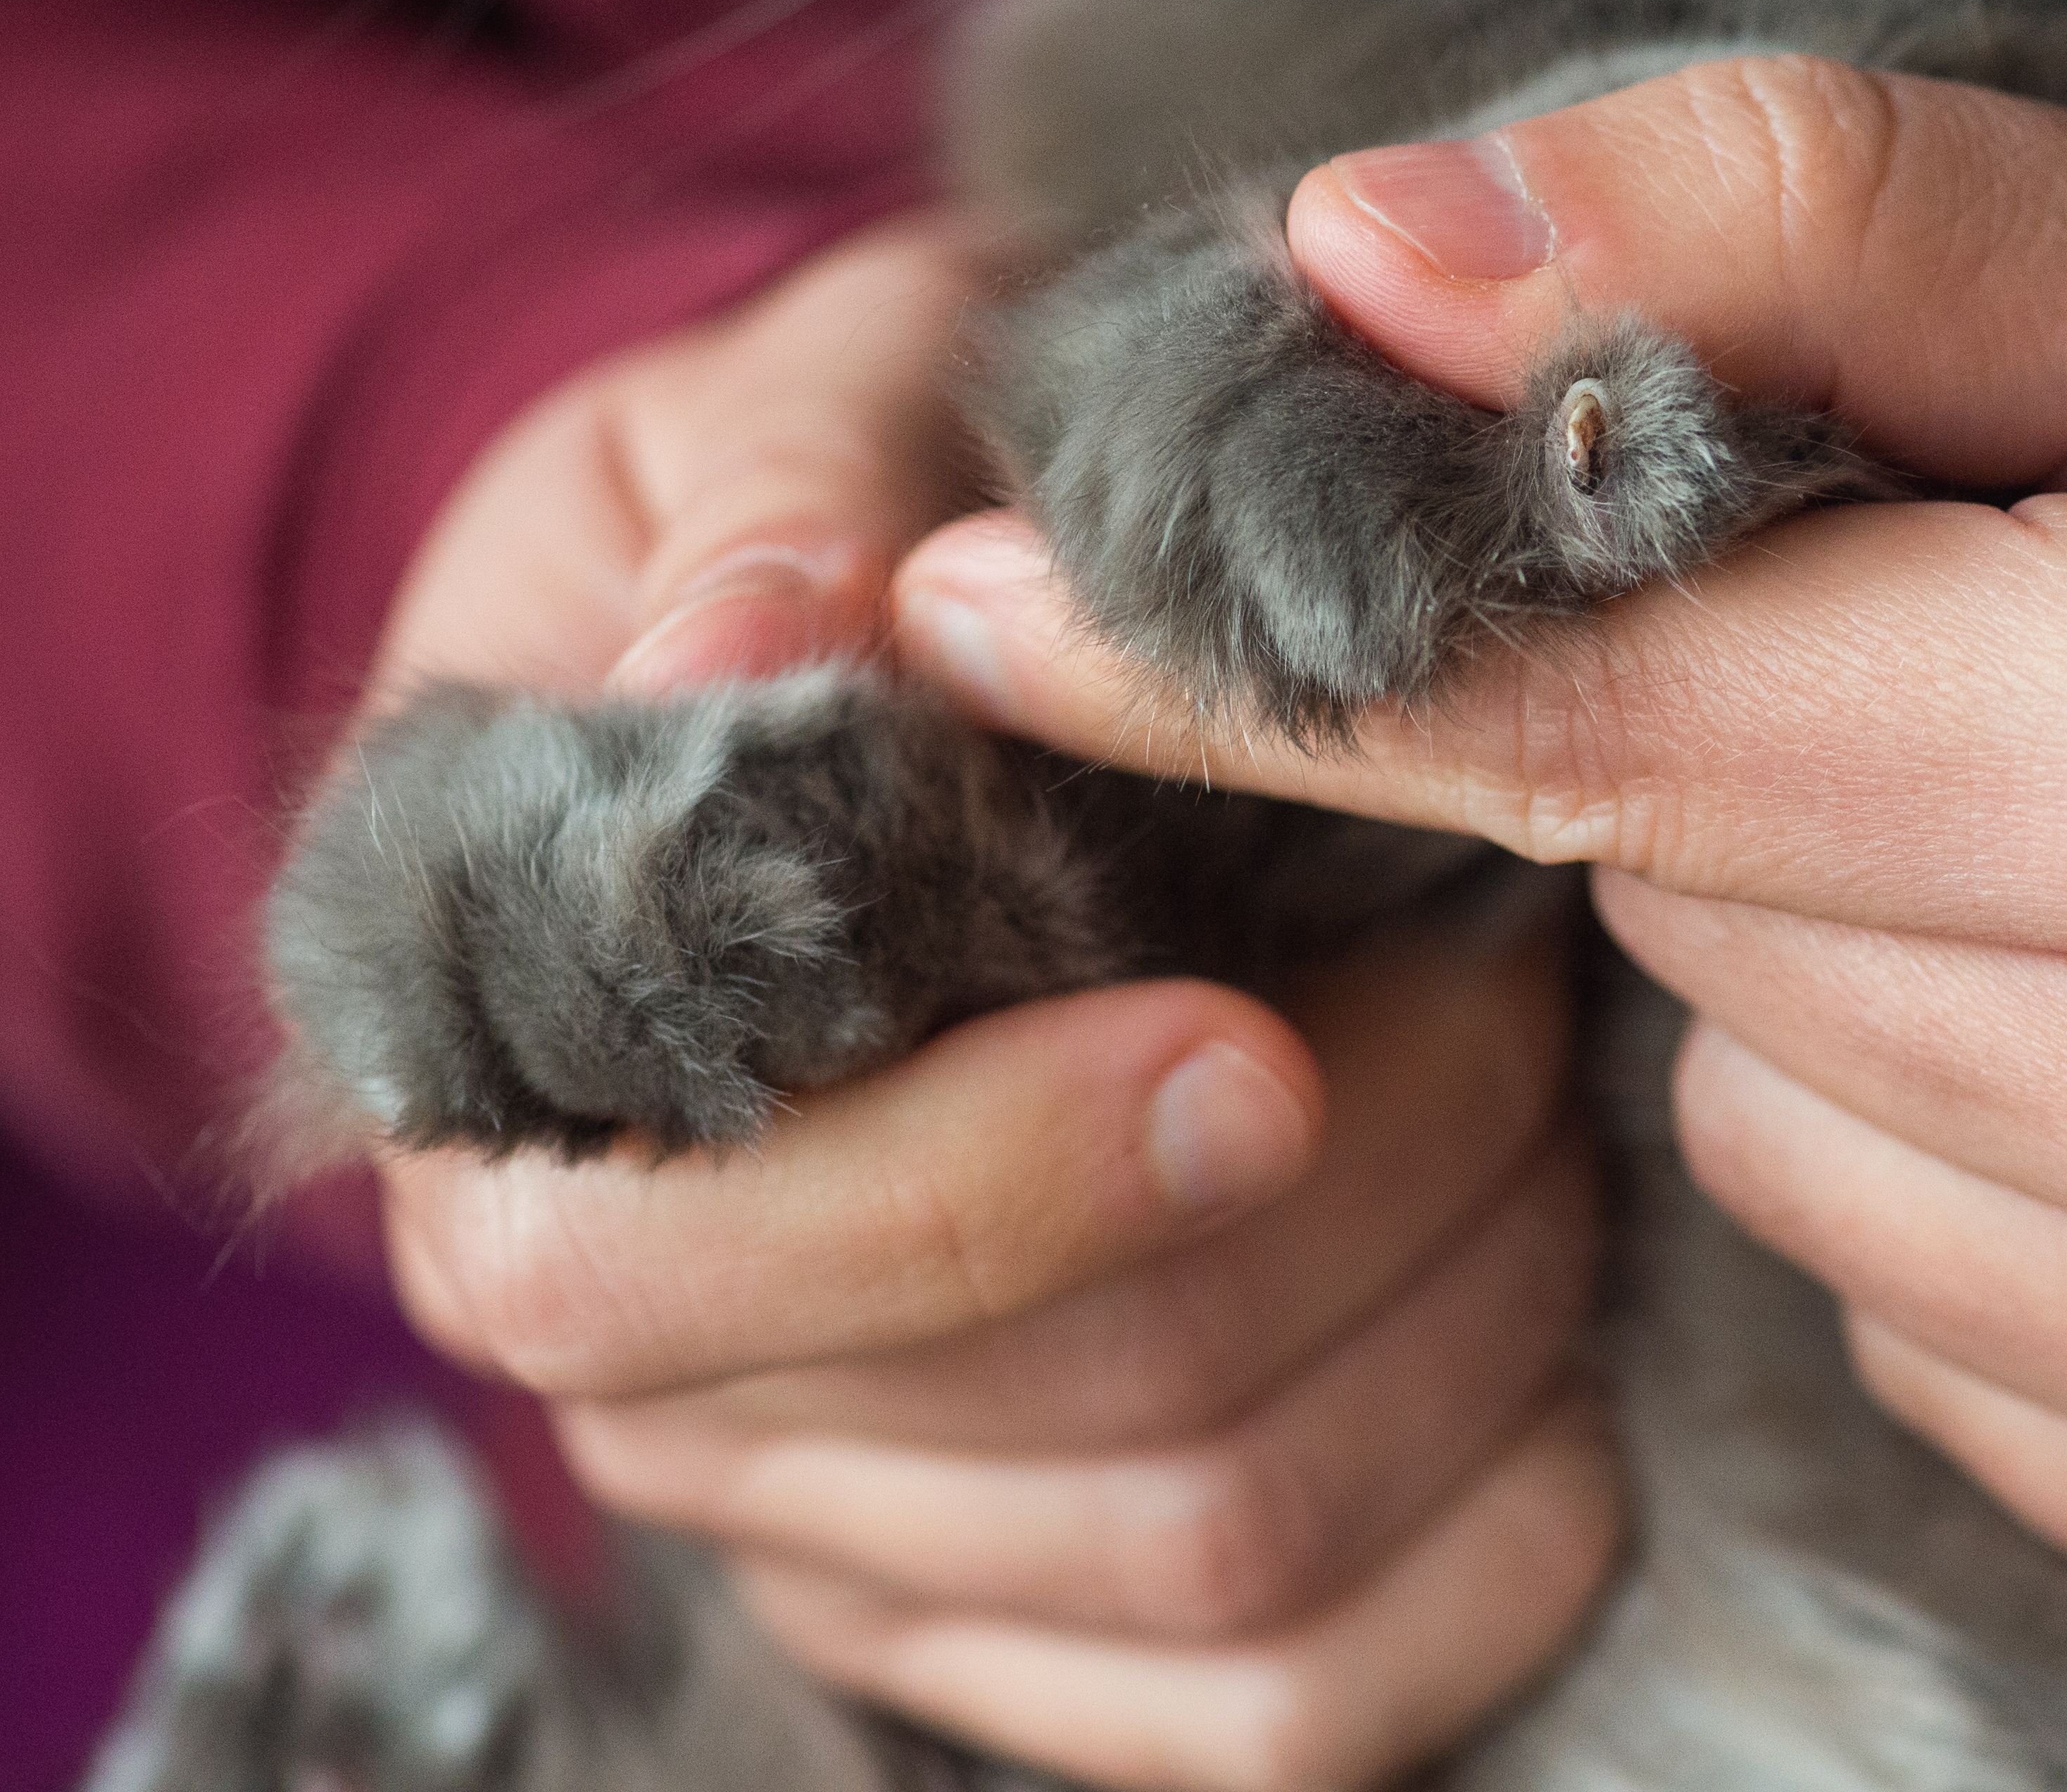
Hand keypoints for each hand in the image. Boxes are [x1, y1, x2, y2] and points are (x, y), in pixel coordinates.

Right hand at [358, 219, 1621, 1791]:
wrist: (846, 665)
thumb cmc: (838, 509)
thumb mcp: (793, 404)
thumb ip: (781, 488)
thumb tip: (765, 629)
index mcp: (511, 1068)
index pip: (690, 1249)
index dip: (1000, 1175)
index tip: (1258, 1037)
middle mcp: (634, 1334)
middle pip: (1057, 1420)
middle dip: (1364, 1203)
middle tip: (1508, 976)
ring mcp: (826, 1494)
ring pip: (1218, 1556)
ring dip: (1469, 1323)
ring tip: (1540, 1086)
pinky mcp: (1012, 1591)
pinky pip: (1285, 1705)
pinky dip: (1485, 1541)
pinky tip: (1556, 1344)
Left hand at [893, 59, 2066, 1713]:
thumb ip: (1825, 237)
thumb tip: (1374, 262)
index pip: (1602, 728)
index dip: (1277, 659)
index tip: (986, 610)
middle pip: (1702, 951)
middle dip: (1754, 786)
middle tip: (2004, 653)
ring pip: (1804, 1163)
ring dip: (1884, 991)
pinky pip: (1959, 1346)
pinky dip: (2004, 1187)